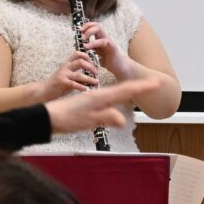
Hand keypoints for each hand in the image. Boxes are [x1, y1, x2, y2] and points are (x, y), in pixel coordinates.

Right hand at [39, 52, 102, 100]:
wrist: (44, 90)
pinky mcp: (62, 82)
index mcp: (67, 64)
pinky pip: (74, 84)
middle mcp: (65, 67)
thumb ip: (78, 76)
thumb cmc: (57, 84)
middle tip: (96, 72)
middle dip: (91, 66)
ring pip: (79, 74)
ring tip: (96, 81)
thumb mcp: (68, 77)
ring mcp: (63, 74)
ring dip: (89, 78)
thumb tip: (91, 78)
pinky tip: (86, 89)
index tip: (94, 63)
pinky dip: (81, 86)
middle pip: (80, 61)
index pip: (78, 54)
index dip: (87, 56)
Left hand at [45, 77, 159, 136]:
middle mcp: (99, 95)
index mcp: (101, 97)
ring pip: (116, 93)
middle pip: (124, 90)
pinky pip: (109, 98)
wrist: (47, 117)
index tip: (156, 82)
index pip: (126, 91)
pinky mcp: (88, 103)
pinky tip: (116, 99)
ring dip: (130, 90)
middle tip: (154, 83)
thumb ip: (104, 117)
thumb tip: (122, 120)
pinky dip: (118, 96)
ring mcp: (93, 99)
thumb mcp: (87, 120)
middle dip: (140, 87)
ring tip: (141, 89)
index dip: (142, 87)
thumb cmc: (66, 118)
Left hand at [76, 21, 139, 80]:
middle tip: (80, 33)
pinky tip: (87, 47)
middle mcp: (105, 37)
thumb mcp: (97, 53)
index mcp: (101, 38)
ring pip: (99, 29)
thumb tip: (80, 45)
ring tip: (82, 39)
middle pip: (96, 25)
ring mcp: (108, 41)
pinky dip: (93, 43)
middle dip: (87, 26)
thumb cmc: (109, 61)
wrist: (120, 68)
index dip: (86, 26)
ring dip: (89, 32)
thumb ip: (90, 48)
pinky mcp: (112, 47)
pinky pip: (103, 41)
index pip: (94, 26)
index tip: (79, 31)